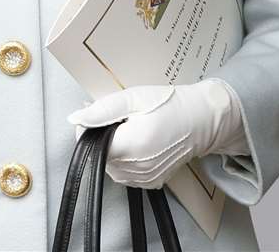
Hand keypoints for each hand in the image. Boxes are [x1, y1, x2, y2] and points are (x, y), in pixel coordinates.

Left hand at [67, 80, 247, 188]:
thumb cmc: (171, 105)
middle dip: (103, 136)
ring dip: (114, 149)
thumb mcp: (134, 97)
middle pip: (101, 156)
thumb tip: (75, 117)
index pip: (90, 145)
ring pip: (112, 166)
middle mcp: (137, 168)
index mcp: (131, 146)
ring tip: (131, 129)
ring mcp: (145, 178)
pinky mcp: (151, 182)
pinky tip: (138, 143)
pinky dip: (126, 160)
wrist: (203, 119)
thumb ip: (102, 109)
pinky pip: (126, 174)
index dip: (89, 128)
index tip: (100, 115)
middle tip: (119, 118)